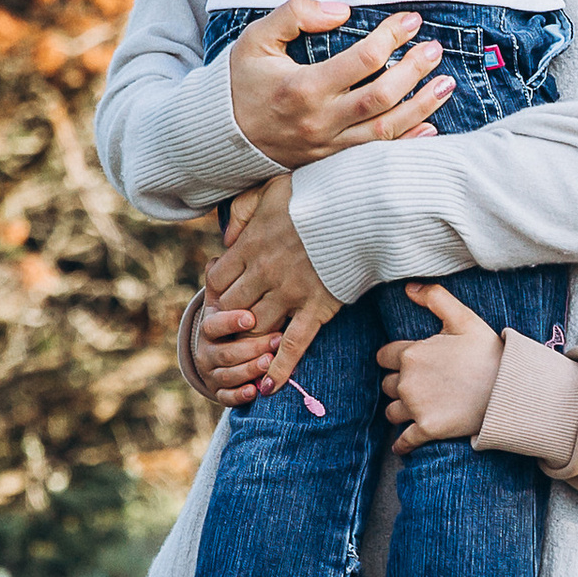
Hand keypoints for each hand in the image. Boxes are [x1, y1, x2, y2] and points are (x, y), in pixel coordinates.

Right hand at [196, 301, 279, 404]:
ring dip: (250, 369)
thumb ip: (240, 291)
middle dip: (253, 348)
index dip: (230, 322)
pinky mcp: (219, 392)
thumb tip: (235, 263)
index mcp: (209, 328)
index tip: (251, 318)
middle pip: (226, 353)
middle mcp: (206, 352)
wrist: (230, 345)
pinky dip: (240, 396)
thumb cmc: (243, 320)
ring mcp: (211, 374)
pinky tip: (255, 390)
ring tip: (270, 362)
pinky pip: (226, 397)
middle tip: (277, 341)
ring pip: (228, 375)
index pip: (213, 326)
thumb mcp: (238, 304)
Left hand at [202, 181, 340, 395]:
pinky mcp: (316, 308)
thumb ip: (243, 210)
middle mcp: (265, 273)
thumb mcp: (270, 187)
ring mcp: (290, 293)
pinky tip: (268, 388)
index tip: (228, 290)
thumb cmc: (318, 191)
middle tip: (237, 322)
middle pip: (233, 307)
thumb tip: (227, 237)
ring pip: (256, 328)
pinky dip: (278, 369)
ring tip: (251, 347)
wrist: (360, 206)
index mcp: (252, 245)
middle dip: (231, 317)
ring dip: (251, 339)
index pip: (217, 279)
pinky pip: (293, 346)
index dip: (218, 289)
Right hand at [227, 0, 453, 167]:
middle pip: (382, 97)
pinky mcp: (330, 160)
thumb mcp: (256, 39)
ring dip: (422, 106)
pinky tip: (430, 126)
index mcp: (303, 88)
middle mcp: (320, 120)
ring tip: (446, 84)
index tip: (411, 21)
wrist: (219, 136)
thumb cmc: (240, 81)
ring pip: (386, 130)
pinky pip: (375, 154)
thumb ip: (295, 15)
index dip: (392, 37)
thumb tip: (341, 11)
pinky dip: (407, 141)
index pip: (363, 60)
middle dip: (415, 71)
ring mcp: (327, 145)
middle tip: (435, 49)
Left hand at [376, 284, 504, 454]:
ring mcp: (416, 407)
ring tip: (417, 408)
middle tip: (420, 384)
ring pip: (392, 412)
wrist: (509, 388)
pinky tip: (404, 445)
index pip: (384, 357)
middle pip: (387, 385)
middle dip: (399, 384)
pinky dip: (403, 444)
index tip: (409, 362)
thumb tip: (408, 288)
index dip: (395, 358)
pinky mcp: (427, 429)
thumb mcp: (464, 318)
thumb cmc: (488, 352)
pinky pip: (404, 441)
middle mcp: (408, 381)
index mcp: (412, 354)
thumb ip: (435, 298)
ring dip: (401, 410)